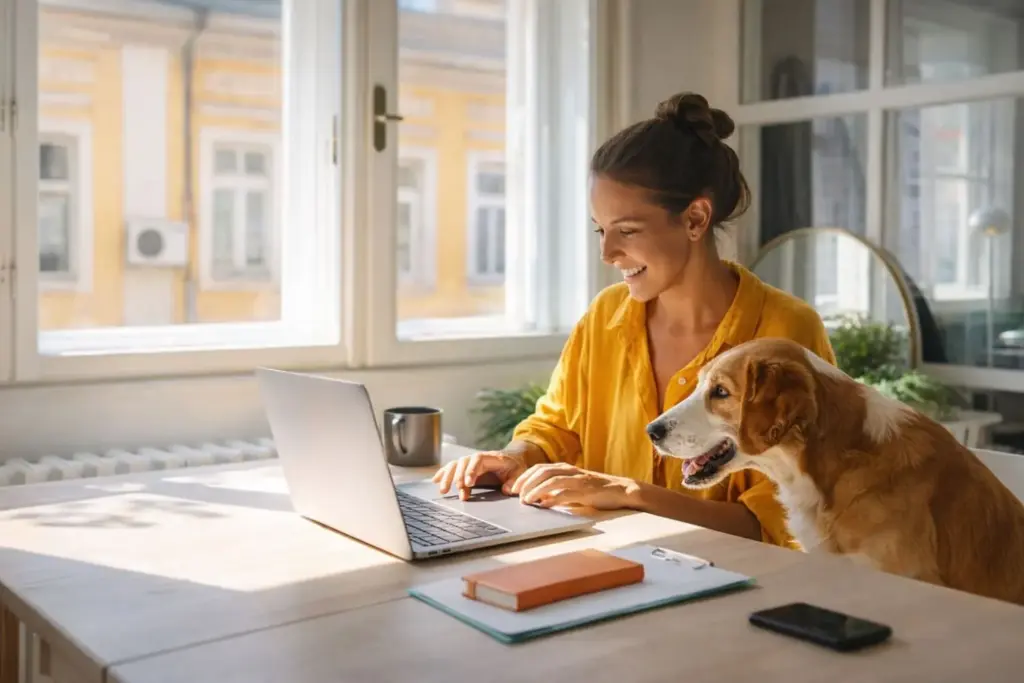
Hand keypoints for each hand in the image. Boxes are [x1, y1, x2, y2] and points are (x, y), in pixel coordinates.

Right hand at [432, 451, 527, 500]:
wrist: (512, 458)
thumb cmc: (515, 466)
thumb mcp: (519, 472)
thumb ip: (514, 481)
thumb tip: (507, 490)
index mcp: (491, 457)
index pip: (478, 460)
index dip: (471, 470)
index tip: (469, 484)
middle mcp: (477, 457)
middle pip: (463, 462)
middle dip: (458, 476)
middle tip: (456, 490)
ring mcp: (470, 461)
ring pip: (455, 465)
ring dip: (448, 477)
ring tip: (443, 491)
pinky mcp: (466, 467)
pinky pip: (452, 468)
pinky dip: (443, 473)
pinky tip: (435, 480)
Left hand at [509, 463, 638, 510]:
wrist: (621, 491)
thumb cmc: (596, 491)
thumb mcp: (573, 490)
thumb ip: (557, 492)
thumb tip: (539, 500)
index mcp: (565, 469)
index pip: (539, 468)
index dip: (524, 477)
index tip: (513, 488)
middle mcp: (570, 471)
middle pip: (542, 471)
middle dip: (526, 482)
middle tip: (515, 494)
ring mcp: (578, 479)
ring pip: (551, 479)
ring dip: (536, 489)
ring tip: (526, 500)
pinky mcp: (586, 490)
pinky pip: (566, 492)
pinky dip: (553, 498)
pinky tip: (545, 505)